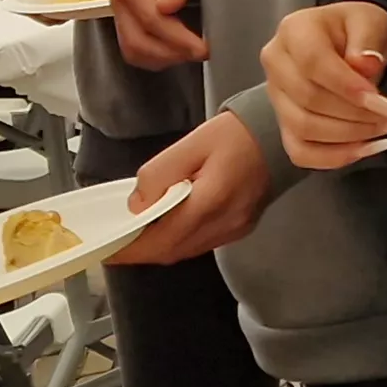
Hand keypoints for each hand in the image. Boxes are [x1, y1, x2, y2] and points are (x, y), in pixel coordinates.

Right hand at [110, 0, 204, 68]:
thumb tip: (169, 7)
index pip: (152, 21)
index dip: (179, 40)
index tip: (206, 48)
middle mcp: (119, 0)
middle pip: (138, 43)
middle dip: (172, 54)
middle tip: (204, 52)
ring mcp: (122, 11)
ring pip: (134, 51)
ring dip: (164, 58)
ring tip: (194, 52)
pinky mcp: (130, 17)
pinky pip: (137, 46)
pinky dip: (158, 54)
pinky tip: (181, 49)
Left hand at [116, 111, 268, 264]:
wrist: (279, 135)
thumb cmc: (236, 134)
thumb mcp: (190, 143)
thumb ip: (157, 175)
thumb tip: (138, 205)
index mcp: (210, 201)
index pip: (162, 239)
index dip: (131, 250)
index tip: (108, 251)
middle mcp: (224, 223)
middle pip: (172, 252)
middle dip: (140, 252)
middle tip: (117, 244)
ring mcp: (235, 229)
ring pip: (185, 251)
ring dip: (159, 247)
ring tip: (138, 234)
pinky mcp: (240, 229)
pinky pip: (201, 244)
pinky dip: (179, 241)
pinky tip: (169, 226)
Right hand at [260, 2, 386, 170]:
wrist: (345, 40)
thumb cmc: (357, 28)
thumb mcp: (370, 21)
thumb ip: (368, 40)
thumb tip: (365, 66)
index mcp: (294, 31)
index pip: (314, 64)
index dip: (350, 88)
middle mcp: (276, 65)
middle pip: (309, 101)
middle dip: (360, 115)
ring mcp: (276, 98)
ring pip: (305, 129)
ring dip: (354, 136)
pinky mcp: (284, 124)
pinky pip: (302, 152)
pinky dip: (336, 157)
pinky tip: (369, 148)